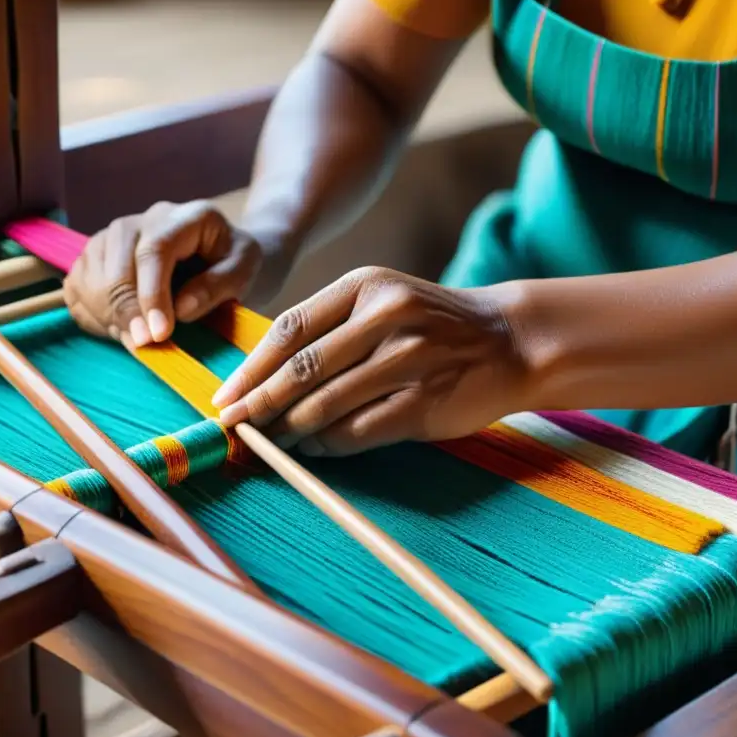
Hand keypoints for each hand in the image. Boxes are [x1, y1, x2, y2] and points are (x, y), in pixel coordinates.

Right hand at [64, 200, 263, 346]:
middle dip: (126, 309)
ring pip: (92, 271)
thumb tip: (181, 309)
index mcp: (186, 217)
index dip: (151, 294)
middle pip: (117, 260)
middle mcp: (145, 219)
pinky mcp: (98, 254)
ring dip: (108, 313)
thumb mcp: (245, 270)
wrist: (222, 255)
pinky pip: (78, 283)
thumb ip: (218, 286)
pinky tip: (118, 329)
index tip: (158, 333)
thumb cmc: (234, 262)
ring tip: (135, 339)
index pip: (155, 250)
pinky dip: (91, 312)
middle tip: (143, 345)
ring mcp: (117, 234)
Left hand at [211, 267, 533, 455]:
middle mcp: (385, 316)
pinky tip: (313, 449)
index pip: (290, 330)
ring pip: (326, 404)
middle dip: (259, 404)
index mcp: (365, 287)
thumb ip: (331, 329)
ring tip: (268, 443)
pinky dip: (327, 446)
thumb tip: (263, 378)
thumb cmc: (433, 325)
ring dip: (288, 430)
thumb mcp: (383, 302)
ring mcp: (408, 359)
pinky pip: (359, 431)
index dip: (251, 369)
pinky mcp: (425, 401)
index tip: (225, 397)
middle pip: (301, 370)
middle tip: (233, 428)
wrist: (511, 339)